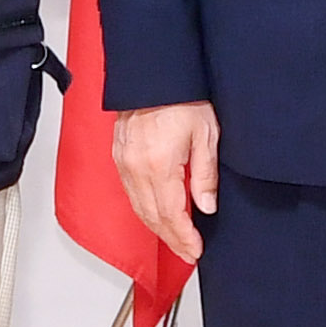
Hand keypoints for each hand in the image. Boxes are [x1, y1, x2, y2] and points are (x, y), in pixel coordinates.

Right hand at [115, 102, 221, 265]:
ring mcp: (124, 163)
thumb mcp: (206, 134)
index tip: (195, 250)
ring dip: (157, 227)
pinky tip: (158, 214)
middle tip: (188, 252)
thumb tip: (206, 206)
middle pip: (152, 217)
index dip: (184, 237)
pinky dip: (144, 209)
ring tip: (176, 239)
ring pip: (138, 208)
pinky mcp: (119, 156)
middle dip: (171, 239)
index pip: (171, 214)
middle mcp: (136, 168)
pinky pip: (130, 193)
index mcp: (159, 165)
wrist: (154, 74)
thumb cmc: (182, 97)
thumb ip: (205, 174)